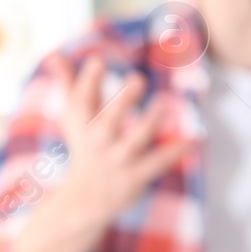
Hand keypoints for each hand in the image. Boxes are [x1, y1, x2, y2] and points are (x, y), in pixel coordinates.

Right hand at [52, 53, 193, 224]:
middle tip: (137, 78)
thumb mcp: (73, 117)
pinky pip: (159, 161)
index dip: (89, 79)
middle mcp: (99, 140)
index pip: (82, 99)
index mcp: (82, 123)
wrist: (86, 197)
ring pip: (136, 140)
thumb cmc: (85, 145)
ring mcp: (119, 158)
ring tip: (165, 104)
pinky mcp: (138, 174)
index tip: (97, 59)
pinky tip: (196, 139)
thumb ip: (68, 83)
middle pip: (110, 119)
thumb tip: (54, 54)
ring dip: (150, 122)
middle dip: (123, 100)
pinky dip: (178, 150)